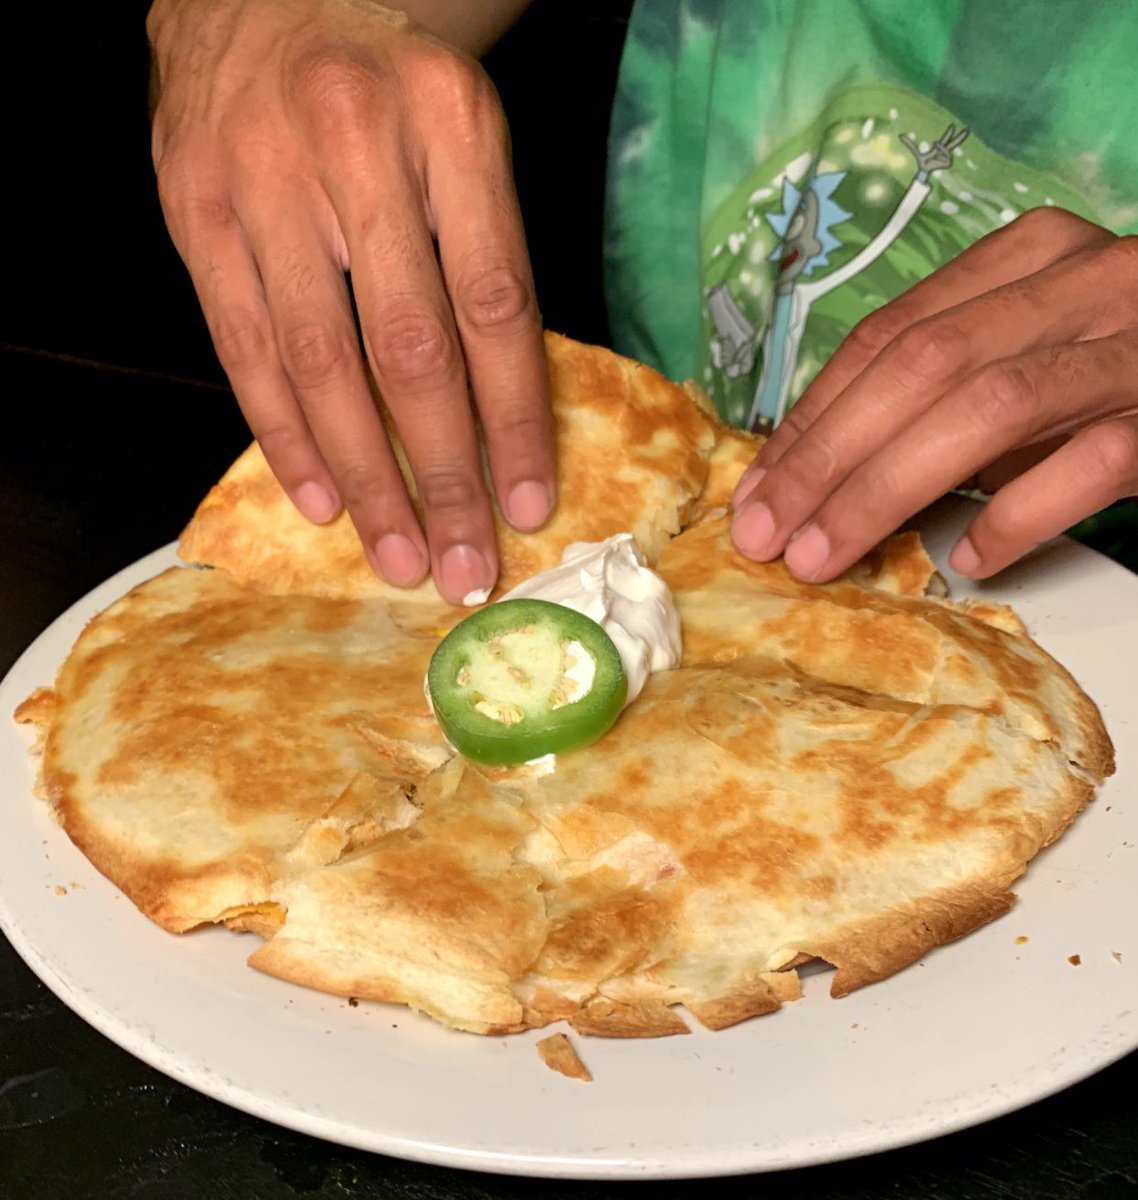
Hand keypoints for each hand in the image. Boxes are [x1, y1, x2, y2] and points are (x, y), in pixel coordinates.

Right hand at [148, 0, 553, 604]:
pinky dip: (284, 435)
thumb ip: (483, 250)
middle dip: (443, 474)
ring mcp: (264, 180)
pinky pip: (244, 348)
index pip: (497, 305)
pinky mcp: (195, 210)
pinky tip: (321, 499)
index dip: (515, 419)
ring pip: (322, 364)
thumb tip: (505, 409)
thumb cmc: (388, 85)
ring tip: (399, 555)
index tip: (529, 503)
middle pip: (411, 350)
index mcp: (451, 128)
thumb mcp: (463, 136)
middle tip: (464, 565)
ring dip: (365, 478)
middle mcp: (357, 150)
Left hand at [731, 208, 1137, 580]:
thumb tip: (823, 466)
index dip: (811, 419)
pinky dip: (1021, 511)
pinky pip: (1093, 460)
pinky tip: (969, 554)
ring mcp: (1136, 342)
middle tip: (770, 536)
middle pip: (920, 366)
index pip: (887, 337)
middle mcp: (1080, 281)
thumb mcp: (1025, 348)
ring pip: (988, 406)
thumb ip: (942, 385)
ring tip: (827, 554)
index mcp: (1026, 257)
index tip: (758, 492)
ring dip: (888, 489)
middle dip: (827, 460)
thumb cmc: (1120, 358)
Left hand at [900, 124, 968, 175]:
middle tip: (967, 129)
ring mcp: (947, 157)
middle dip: (960, 137)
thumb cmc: (922, 162)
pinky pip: (946, 157)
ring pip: (945, 149)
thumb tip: (900, 135)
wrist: (923, 171)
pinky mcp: (948, 163)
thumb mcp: (915, 151)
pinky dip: (941, 157)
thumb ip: (909, 143)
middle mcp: (944, 151)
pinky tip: (938, 161)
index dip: (949, 132)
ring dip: (939, 150)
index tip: (953, 126)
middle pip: (954, 143)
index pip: (945, 138)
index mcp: (939, 147)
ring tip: (934, 155)